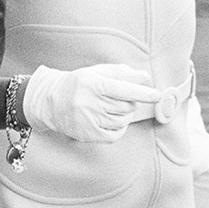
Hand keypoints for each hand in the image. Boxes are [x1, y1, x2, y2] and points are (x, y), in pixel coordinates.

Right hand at [23, 62, 159, 143]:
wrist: (52, 102)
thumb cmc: (78, 84)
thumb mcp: (96, 72)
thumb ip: (120, 73)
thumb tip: (144, 77)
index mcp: (93, 84)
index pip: (122, 89)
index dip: (142, 92)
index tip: (157, 95)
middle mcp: (90, 102)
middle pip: (126, 106)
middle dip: (130, 102)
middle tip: (121, 98)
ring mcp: (89, 120)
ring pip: (122, 120)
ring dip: (124, 115)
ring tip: (113, 108)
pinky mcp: (88, 135)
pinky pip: (115, 134)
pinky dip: (120, 128)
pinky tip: (112, 121)